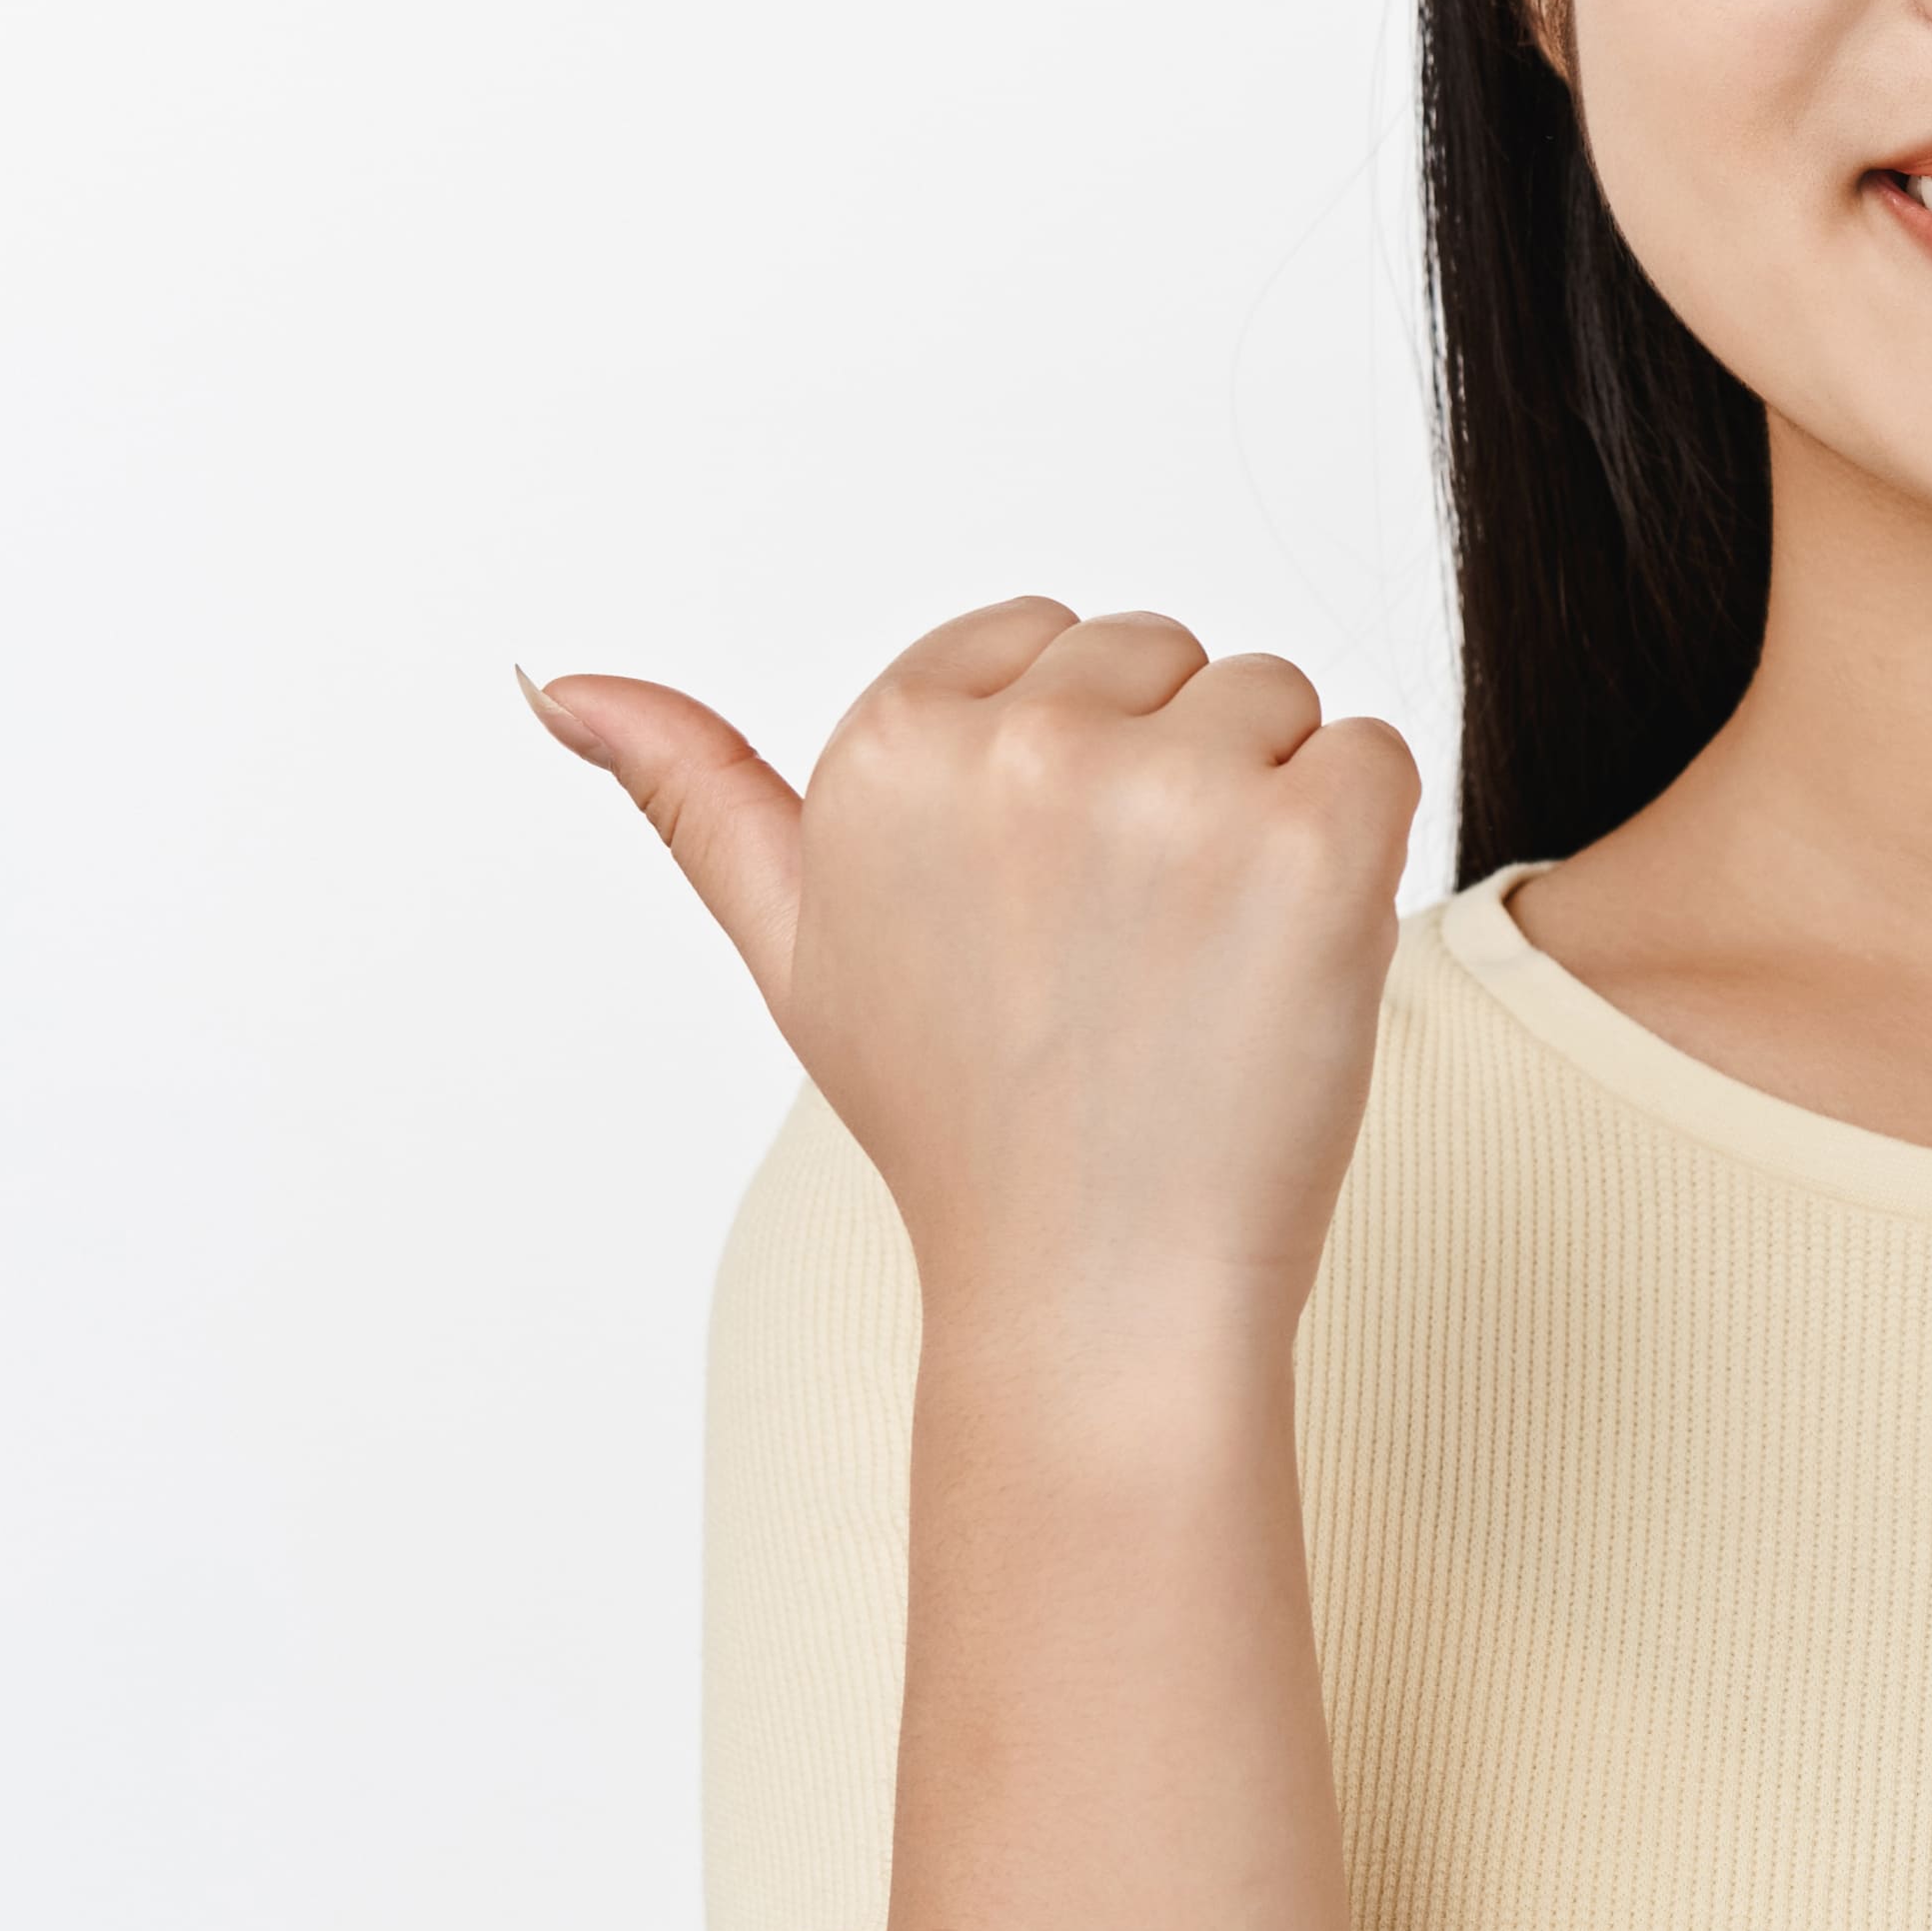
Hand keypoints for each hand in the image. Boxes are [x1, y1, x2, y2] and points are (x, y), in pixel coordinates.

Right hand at [535, 603, 1419, 1340]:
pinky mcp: (1308, 845)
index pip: (1048, 639)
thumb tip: (556, 683)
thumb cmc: (959, 1121)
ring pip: (1275, 701)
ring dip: (1266, 817)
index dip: (1069, 771)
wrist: (1095, 1292)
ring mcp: (1168, 793)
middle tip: (1121, 953)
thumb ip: (688, 792)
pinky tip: (1280, 965)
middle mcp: (1016, 747)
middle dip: (1168, 782)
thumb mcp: (793, 947)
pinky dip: (1355, 856)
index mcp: (887, 746)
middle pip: (1167, 659)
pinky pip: (1375, 756)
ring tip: (1197, 965)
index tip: (1041, 907)